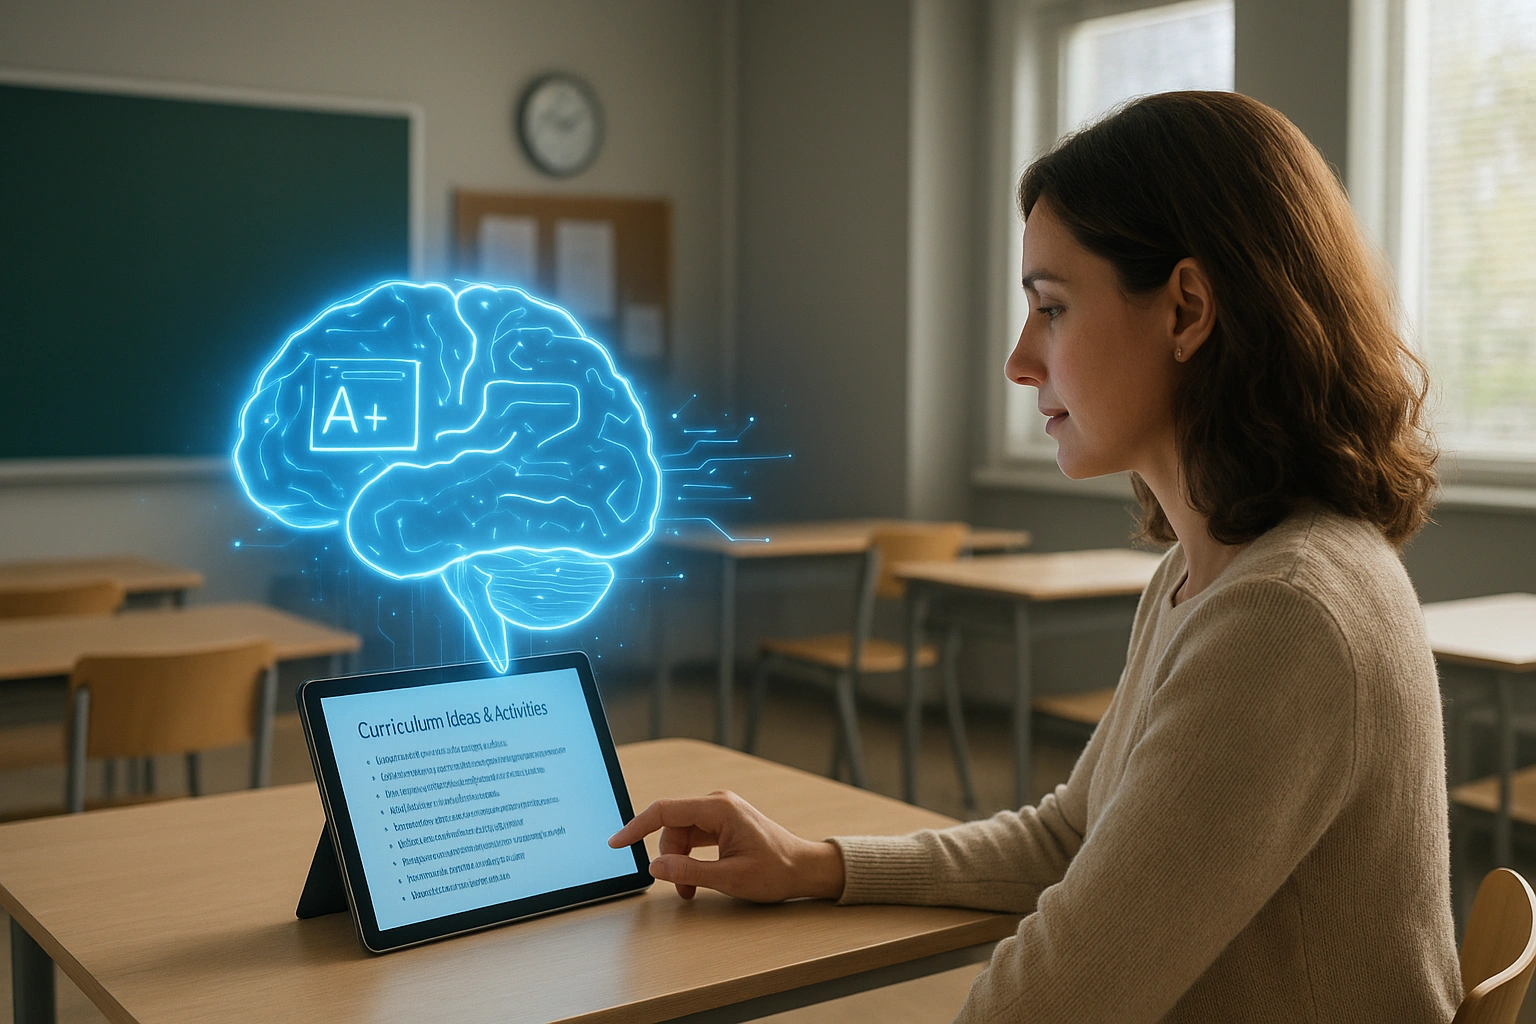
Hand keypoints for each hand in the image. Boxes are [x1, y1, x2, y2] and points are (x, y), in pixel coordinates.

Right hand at [608, 790, 845, 902]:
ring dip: (679, 860)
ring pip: (681, 833)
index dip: (636, 827)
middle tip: (679, 888)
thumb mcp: (730, 878)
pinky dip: (689, 858)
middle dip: (668, 856)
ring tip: (691, 889)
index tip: (616, 843)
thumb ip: (689, 871)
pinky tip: (695, 878)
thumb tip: (655, 866)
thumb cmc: (776, 871)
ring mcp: (720, 811)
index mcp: (719, 808)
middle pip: (672, 824)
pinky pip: (693, 836)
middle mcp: (717, 803)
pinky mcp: (723, 822)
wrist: (805, 868)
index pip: (665, 811)